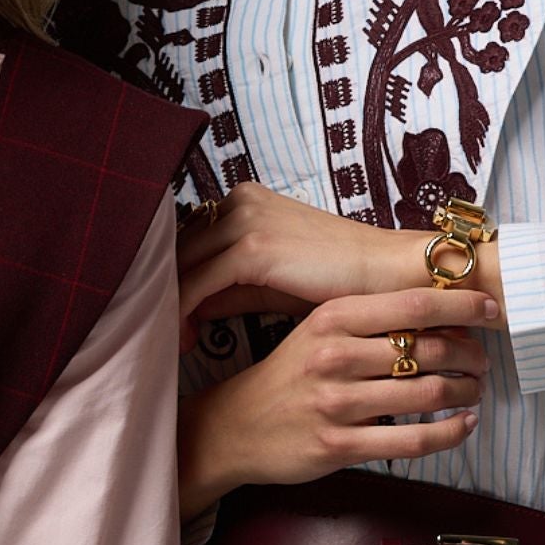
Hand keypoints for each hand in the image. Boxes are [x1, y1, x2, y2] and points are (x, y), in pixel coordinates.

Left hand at [177, 183, 466, 349]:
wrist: (390, 275)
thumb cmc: (336, 282)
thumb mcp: (271, 283)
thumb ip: (228, 288)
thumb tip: (186, 306)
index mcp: (243, 201)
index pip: (186, 239)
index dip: (170, 278)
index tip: (162, 317)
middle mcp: (239, 202)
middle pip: (176, 250)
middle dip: (161, 293)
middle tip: (153, 334)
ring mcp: (244, 220)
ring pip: (180, 266)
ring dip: (166, 306)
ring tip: (167, 343)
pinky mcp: (252, 247)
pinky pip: (197, 283)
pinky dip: (181, 313)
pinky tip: (182, 340)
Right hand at [178, 287, 499, 520]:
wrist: (235, 426)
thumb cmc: (288, 376)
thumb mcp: (317, 331)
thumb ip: (369, 320)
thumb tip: (440, 313)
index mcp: (331, 319)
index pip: (413, 305)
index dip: (462, 306)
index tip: (490, 310)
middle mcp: (334, 357)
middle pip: (428, 349)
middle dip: (469, 356)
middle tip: (482, 362)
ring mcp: (336, 403)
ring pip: (427, 394)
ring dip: (464, 393)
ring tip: (473, 392)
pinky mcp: (338, 446)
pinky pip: (412, 440)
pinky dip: (449, 433)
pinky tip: (462, 426)